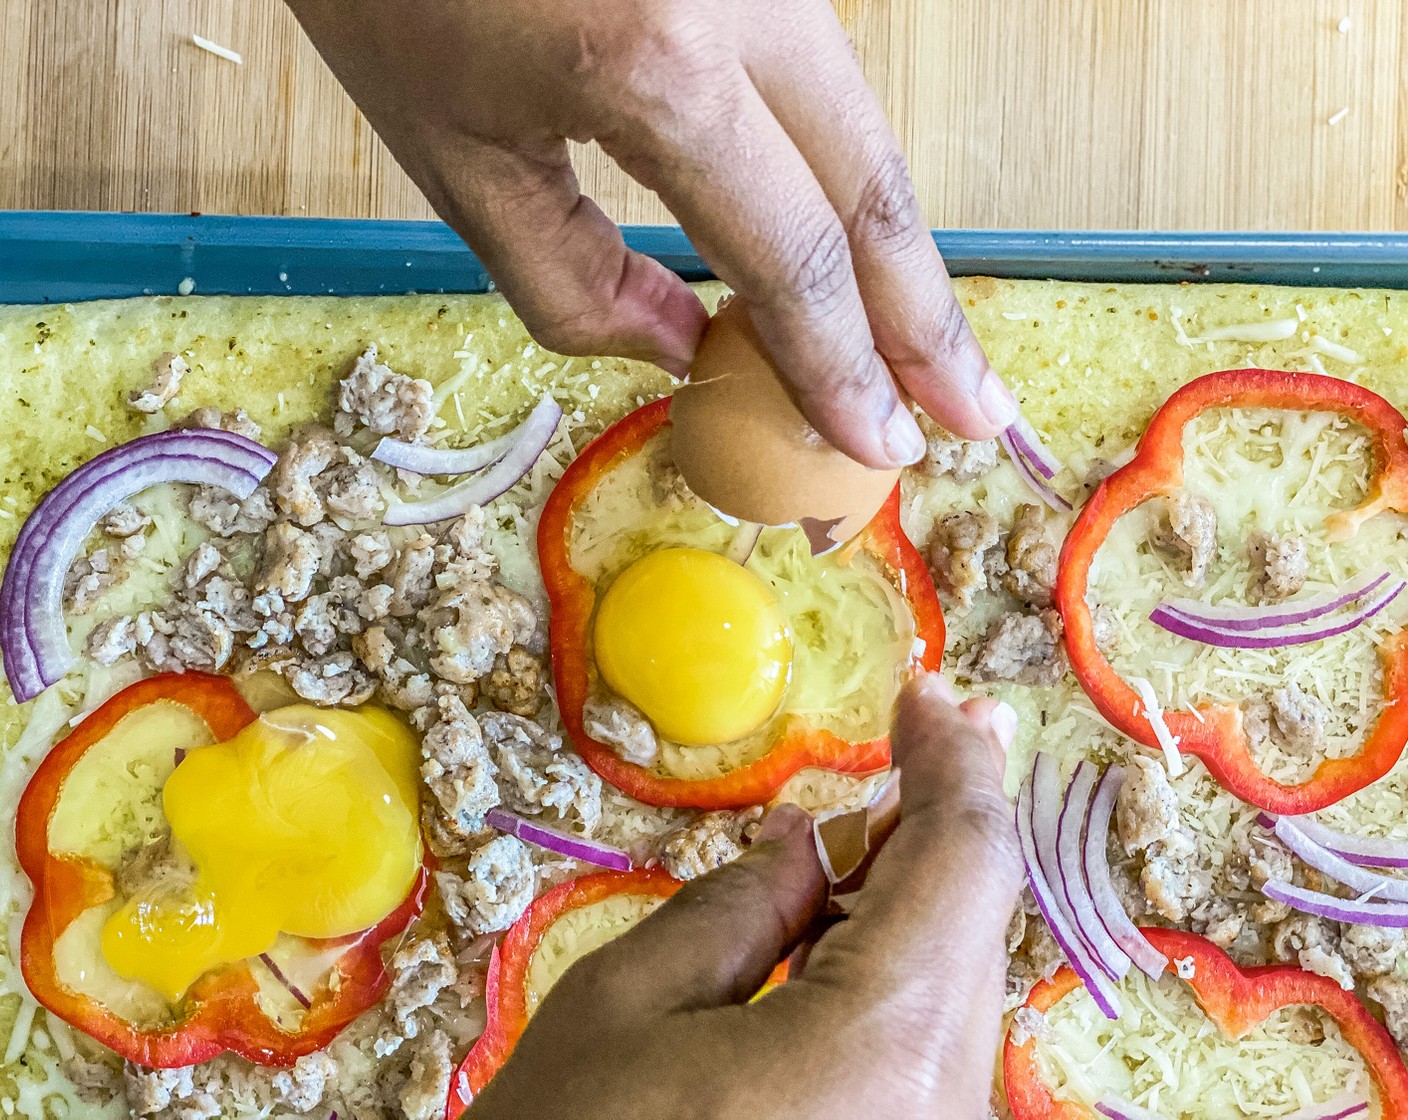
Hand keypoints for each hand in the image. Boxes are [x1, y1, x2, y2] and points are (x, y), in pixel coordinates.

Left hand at [284, 0, 1018, 467]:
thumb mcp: (456, 158)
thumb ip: (574, 283)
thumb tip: (688, 350)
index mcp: (662, 67)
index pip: (795, 254)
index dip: (845, 365)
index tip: (882, 444)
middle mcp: (750, 0)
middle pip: (875, 189)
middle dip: (928, 320)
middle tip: (973, 414)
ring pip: (865, 131)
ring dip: (898, 256)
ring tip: (928, 351)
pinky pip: (825, 83)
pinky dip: (848, 184)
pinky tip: (860, 251)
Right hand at [466, 676, 1022, 1119]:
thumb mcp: (626, 1005)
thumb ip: (740, 901)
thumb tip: (811, 838)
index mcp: (883, 1047)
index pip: (961, 859)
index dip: (948, 758)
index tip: (923, 695)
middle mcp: (942, 1109)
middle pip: (972, 921)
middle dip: (941, 814)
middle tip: (919, 726)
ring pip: (951, 982)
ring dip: (915, 889)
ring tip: (866, 820)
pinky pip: (920, 1044)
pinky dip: (892, 965)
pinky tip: (843, 921)